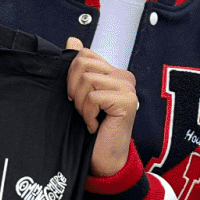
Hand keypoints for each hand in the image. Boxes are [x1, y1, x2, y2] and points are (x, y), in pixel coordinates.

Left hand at [65, 38, 139, 176]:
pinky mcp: (127, 102)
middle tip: (82, 109)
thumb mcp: (80, 95)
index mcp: (113, 73)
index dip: (70, 75)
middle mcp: (124, 77)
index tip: (75, 97)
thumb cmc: (93, 129)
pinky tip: (95, 125)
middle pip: (82, 63)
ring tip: (89, 118)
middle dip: (73, 88)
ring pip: (86, 80)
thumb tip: (72, 40)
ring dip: (81, 105)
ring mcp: (128, 89)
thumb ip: (78, 68)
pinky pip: (94, 97)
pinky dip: (88, 114)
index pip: (84, 54)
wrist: (104, 159)